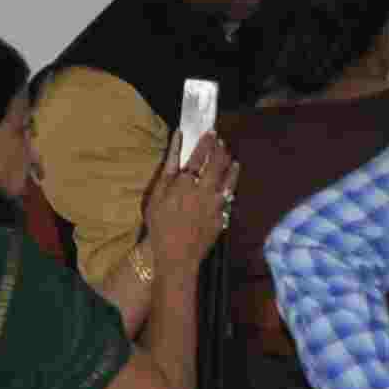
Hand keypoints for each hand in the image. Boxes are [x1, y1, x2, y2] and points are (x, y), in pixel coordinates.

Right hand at [140, 136, 237, 272]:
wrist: (177, 256)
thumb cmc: (159, 226)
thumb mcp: (156, 196)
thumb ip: (168, 170)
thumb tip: (175, 148)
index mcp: (185, 183)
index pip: (199, 156)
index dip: (206, 143)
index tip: (211, 132)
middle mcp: (204, 190)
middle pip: (217, 164)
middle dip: (220, 150)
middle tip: (221, 142)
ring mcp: (216, 204)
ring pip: (228, 179)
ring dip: (230, 165)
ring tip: (231, 157)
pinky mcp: (221, 216)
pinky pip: (229, 196)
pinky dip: (232, 185)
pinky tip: (231, 181)